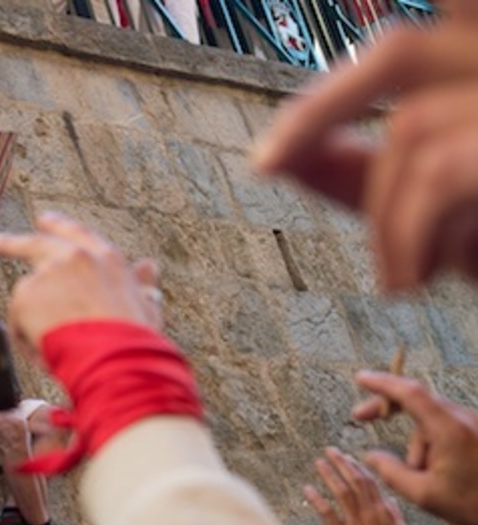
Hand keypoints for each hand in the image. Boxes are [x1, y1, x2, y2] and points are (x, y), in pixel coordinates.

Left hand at [0, 211, 161, 350]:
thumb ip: (142, 283)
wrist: (115, 357)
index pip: (76, 233)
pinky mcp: (25, 296)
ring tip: (53, 351)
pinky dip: (26, 341)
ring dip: (32, 323)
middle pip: (36, 243)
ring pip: (28, 298)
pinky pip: (18, 323)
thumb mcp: (145, 305)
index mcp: (106, 258)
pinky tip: (44, 355)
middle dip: (13, 242)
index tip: (45, 220)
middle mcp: (74, 257)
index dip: (59, 226)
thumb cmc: (133, 339)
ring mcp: (47, 274)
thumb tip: (149, 266)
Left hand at [253, 21, 477, 290]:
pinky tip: (415, 281)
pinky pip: (446, 171)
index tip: (269, 154)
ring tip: (398, 281)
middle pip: (400, 53)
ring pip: (415, 132)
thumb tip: (286, 155)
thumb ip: (371, 174)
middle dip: (320, 107)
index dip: (328, 95)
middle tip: (268, 161)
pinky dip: (409, 232)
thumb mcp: (440, 210)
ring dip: (385, 221)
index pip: (398, 52)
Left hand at [303, 447, 410, 524]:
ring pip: (342, 492)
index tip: (347, 457)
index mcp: (386, 511)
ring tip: (318, 462)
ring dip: (329, 474)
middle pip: (355, 481)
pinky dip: (317, 499)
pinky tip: (307, 488)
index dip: (357, 467)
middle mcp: (371, 514)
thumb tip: (387, 497)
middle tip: (330, 450)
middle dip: (342, 463)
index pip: (370, 482)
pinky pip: (327, 513)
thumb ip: (394, 513)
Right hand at [351, 372, 477, 524]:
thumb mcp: (425, 495)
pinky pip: (445, 429)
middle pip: (416, 404)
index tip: (361, 378)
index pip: (410, 393)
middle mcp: (464, 419)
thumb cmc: (476, 506)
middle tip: (361, 416)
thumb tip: (371, 456)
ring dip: (419, 445)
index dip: (382, 383)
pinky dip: (434, 446)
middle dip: (391, 413)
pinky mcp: (477, 432)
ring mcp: (473, 424)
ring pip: (430, 422)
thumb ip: (391, 472)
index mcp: (449, 430)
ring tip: (427, 478)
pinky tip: (440, 474)